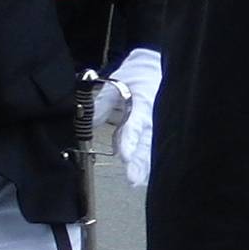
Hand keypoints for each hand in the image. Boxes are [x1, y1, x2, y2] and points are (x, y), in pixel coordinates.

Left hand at [108, 47, 162, 188]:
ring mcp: (157, 125)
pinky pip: (155, 148)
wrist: (157, 67)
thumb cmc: (137, 75)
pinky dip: (150, 163)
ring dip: (144, 166)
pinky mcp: (159, 131)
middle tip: (132, 178)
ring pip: (152, 149)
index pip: (135, 124)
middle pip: (146, 143)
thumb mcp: (117, 82)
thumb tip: (90, 121)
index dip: (130, 141)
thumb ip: (103, 104)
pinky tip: (146, 178)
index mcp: (143, 102)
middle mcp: (152, 117)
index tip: (125, 155)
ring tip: (137, 181)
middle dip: (139, 162)